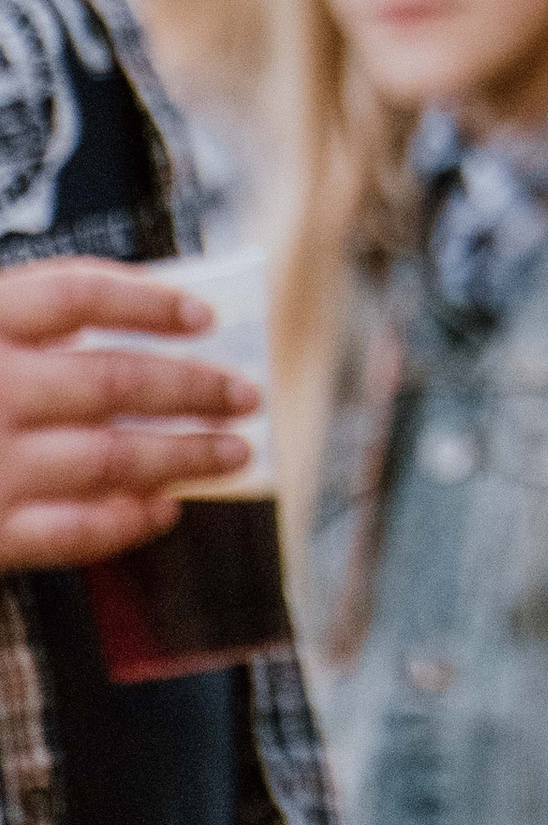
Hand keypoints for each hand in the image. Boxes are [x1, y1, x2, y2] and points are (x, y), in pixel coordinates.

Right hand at [0, 260, 260, 572]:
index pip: (79, 292)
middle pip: (117, 378)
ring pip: (113, 456)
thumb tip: (117, 327)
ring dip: (184, 454)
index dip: (149, 298)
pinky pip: (73, 532)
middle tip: (248, 392)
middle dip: (194, 387)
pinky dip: (126, 523)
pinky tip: (163, 511)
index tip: (202, 313)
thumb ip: (12, 325)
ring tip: (234, 453)